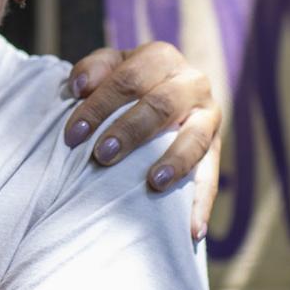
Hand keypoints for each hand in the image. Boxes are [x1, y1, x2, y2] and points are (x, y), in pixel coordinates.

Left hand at [62, 42, 222, 239]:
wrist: (159, 92)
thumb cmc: (124, 84)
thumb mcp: (108, 68)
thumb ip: (93, 70)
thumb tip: (78, 87)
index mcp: (160, 58)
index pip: (128, 79)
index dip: (98, 105)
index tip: (72, 135)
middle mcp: (191, 82)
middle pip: (161, 104)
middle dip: (130, 131)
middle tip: (102, 156)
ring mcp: (209, 116)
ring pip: (195, 137)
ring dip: (175, 161)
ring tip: (154, 183)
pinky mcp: (217, 147)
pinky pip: (212, 175)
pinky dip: (203, 203)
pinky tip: (193, 231)